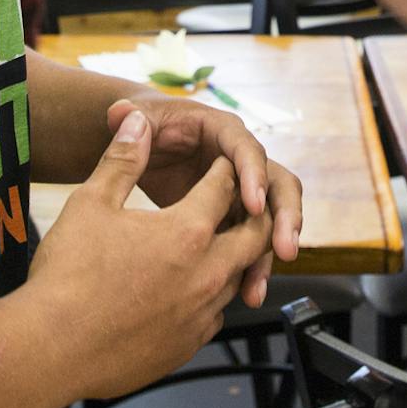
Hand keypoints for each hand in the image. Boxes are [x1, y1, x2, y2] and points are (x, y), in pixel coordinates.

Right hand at [29, 109, 272, 401]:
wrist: (51, 349)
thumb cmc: (67, 275)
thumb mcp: (91, 203)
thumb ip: (122, 160)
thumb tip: (136, 123)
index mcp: (187, 231)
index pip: (223, 188)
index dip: (222, 171)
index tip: (220, 166)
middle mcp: (206, 273)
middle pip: (254, 236)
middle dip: (253, 212)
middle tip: (243, 202)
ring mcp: (200, 314)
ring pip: (239, 277)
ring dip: (236, 257)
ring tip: (223, 245)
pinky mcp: (188, 345)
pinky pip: (217, 314)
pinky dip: (213, 296)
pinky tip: (195, 291)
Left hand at [106, 95, 303, 305]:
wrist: (146, 144)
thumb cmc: (147, 126)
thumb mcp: (139, 119)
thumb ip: (130, 118)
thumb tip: (121, 112)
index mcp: (224, 132)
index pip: (249, 150)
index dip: (254, 175)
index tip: (254, 204)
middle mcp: (243, 160)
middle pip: (280, 186)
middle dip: (285, 218)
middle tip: (283, 248)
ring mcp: (243, 190)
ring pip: (271, 221)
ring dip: (268, 254)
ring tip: (256, 289)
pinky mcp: (236, 216)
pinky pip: (253, 242)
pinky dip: (250, 268)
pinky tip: (244, 295)